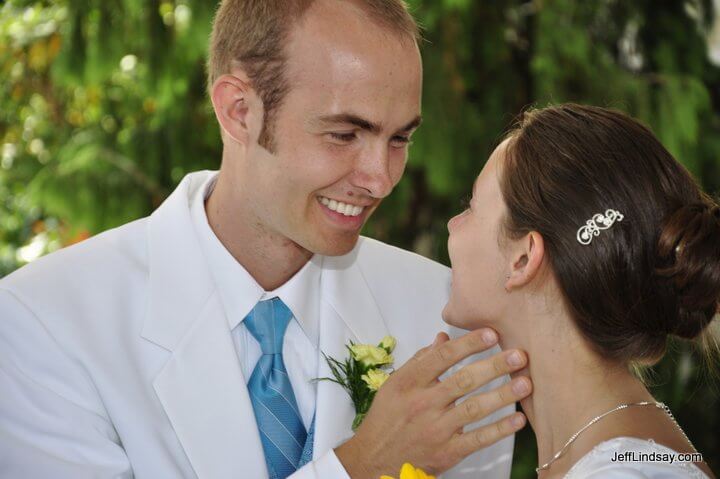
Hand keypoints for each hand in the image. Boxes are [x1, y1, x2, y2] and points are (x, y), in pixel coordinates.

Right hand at [335, 328, 530, 478]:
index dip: (468, 344)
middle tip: (518, 355)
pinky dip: (499, 430)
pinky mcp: (446, 452)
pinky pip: (477, 439)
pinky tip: (517, 419)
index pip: (442, 356)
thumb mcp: (395, 385)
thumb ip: (420, 360)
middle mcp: (423, 403)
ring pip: (473, 409)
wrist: (374, 460)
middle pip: (463, 380)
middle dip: (493, 366)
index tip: (491, 334)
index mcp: (409, 383)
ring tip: (525, 383)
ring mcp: (435, 429)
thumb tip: (443, 337)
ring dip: (502, 395)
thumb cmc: (386, 418)